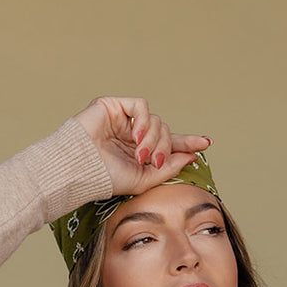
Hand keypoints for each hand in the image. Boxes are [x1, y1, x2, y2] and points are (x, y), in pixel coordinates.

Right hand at [70, 95, 211, 197]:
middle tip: (154, 162)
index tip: (206, 143)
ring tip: (141, 154)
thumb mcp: (143, 180)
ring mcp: (124, 120)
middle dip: (165, 147)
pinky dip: (144, 122)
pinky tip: (136, 136)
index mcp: (139, 152)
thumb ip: (168, 169)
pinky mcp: (114, 106)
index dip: (187, 142)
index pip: (169, 143)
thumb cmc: (105, 178)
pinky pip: (142, 106)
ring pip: (156, 121)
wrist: (80, 169)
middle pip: (166, 132)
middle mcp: (133, 135)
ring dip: (154, 139)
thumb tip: (191, 156)